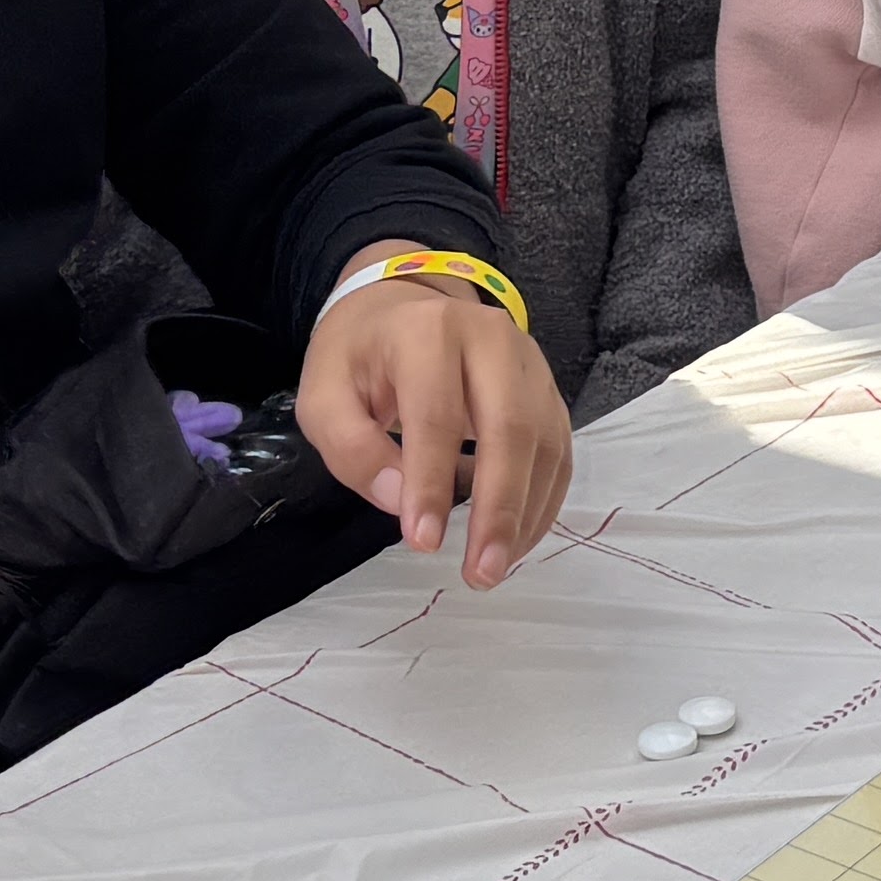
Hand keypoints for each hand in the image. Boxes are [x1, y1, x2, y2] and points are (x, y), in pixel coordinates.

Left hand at [302, 265, 572, 584]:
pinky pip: (557, 451)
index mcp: (426, 332)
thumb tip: (400, 501)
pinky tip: (515, 539)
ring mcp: (528, 361)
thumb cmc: (358, 358)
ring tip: (495, 567)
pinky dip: (541, 502)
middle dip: (500, 508)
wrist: (399, 308)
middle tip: (482, 572)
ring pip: (544, 443)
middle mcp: (490, 338)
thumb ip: (350, 448)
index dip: (432, 483)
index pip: (436, 415)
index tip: (424, 543)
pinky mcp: (547, 388)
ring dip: (526, 515)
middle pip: (510, 428)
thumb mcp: (323, 396)